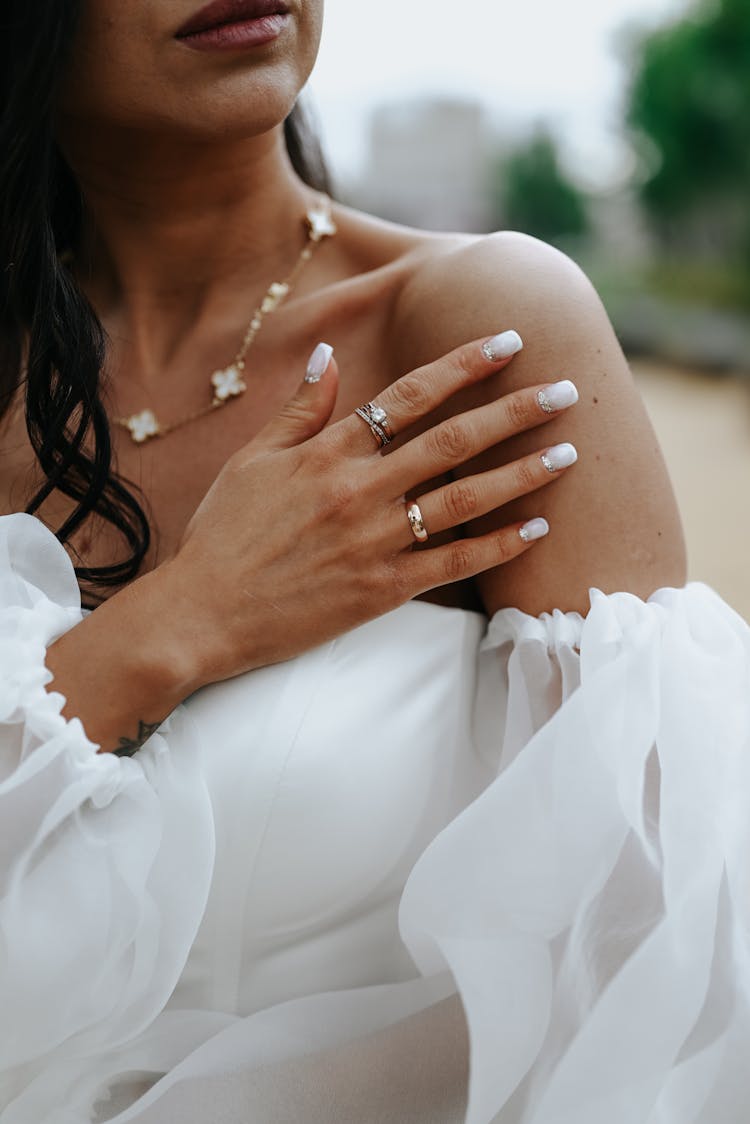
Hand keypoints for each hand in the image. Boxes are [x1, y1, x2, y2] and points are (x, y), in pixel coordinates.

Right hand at [163, 333, 578, 687]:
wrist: (203, 613)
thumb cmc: (223, 533)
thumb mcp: (251, 460)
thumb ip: (299, 408)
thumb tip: (329, 354)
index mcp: (328, 452)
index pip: (409, 396)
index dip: (463, 366)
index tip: (509, 342)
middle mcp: (359, 490)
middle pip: (452, 440)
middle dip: (514, 411)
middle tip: (567, 389)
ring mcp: (374, 541)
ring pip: (464, 499)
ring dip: (522, 472)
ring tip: (570, 451)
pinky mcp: (383, 590)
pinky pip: (453, 564)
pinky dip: (498, 546)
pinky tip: (537, 527)